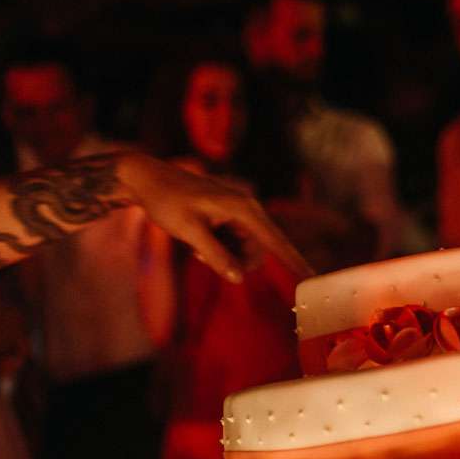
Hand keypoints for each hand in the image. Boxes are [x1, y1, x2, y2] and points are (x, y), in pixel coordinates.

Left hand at [117, 153, 312, 282]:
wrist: (147, 180)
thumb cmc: (167, 201)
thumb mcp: (189, 231)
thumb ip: (215, 256)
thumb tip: (238, 278)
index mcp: (243, 208)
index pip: (276, 241)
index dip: (294, 261)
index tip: (312, 278)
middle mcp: (247, 210)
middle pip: (259, 250)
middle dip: (237, 263)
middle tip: (204, 260)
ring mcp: (238, 214)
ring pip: (246, 250)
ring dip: (225, 258)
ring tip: (196, 250)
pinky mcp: (229, 219)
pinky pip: (234, 244)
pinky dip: (220, 251)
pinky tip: (197, 245)